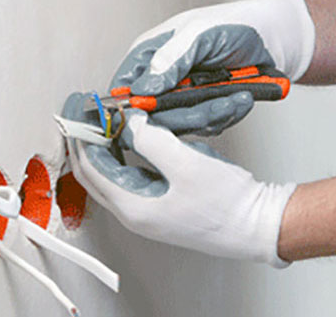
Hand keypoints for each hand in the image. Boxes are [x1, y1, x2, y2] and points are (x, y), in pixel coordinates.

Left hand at [62, 93, 296, 267]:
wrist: (257, 225)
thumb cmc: (228, 204)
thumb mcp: (187, 164)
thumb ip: (151, 141)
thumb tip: (130, 123)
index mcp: (133, 207)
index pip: (90, 167)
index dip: (81, 135)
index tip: (78, 110)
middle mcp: (136, 213)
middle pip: (94, 174)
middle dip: (86, 141)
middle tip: (85, 113)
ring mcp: (149, 211)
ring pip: (113, 175)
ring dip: (105, 147)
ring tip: (107, 120)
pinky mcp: (163, 205)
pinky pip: (133, 177)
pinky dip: (125, 155)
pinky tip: (134, 138)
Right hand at [110, 0, 314, 135]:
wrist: (276, 38)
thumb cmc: (238, 24)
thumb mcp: (200, 33)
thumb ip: (171, 58)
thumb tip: (143, 88)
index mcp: (150, 54)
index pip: (123, 88)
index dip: (131, 107)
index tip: (150, 118)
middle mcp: (162, 77)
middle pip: (153, 116)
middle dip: (186, 114)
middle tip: (215, 103)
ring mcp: (184, 96)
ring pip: (183, 125)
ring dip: (213, 114)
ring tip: (238, 96)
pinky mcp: (205, 109)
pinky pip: (208, 126)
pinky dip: (227, 115)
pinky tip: (243, 99)